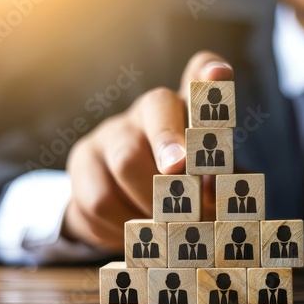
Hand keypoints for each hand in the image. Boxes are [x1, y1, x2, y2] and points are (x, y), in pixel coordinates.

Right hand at [63, 51, 233, 252]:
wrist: (126, 205)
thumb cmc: (181, 187)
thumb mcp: (208, 183)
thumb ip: (217, 184)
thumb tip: (210, 190)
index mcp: (189, 110)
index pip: (199, 72)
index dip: (209, 71)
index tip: (221, 75)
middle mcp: (149, 111)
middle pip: (156, 108)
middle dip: (170, 142)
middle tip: (179, 171)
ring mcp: (112, 132)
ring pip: (125, 160)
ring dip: (150, 202)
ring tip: (166, 228)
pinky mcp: (82, 160)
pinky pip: (99, 198)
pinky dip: (122, 224)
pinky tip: (135, 232)